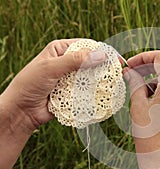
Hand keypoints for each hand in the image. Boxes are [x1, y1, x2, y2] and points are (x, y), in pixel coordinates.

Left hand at [0, 39, 105, 168]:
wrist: (21, 111)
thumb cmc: (30, 84)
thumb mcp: (51, 68)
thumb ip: (75, 61)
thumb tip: (101, 55)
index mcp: (61, 50)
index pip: (86, 46)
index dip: (102, 51)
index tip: (116, 59)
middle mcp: (67, 62)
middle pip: (91, 61)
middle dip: (104, 67)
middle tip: (119, 73)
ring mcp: (71, 78)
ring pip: (91, 77)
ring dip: (100, 81)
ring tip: (114, 85)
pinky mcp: (73, 92)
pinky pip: (88, 91)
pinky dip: (95, 93)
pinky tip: (103, 95)